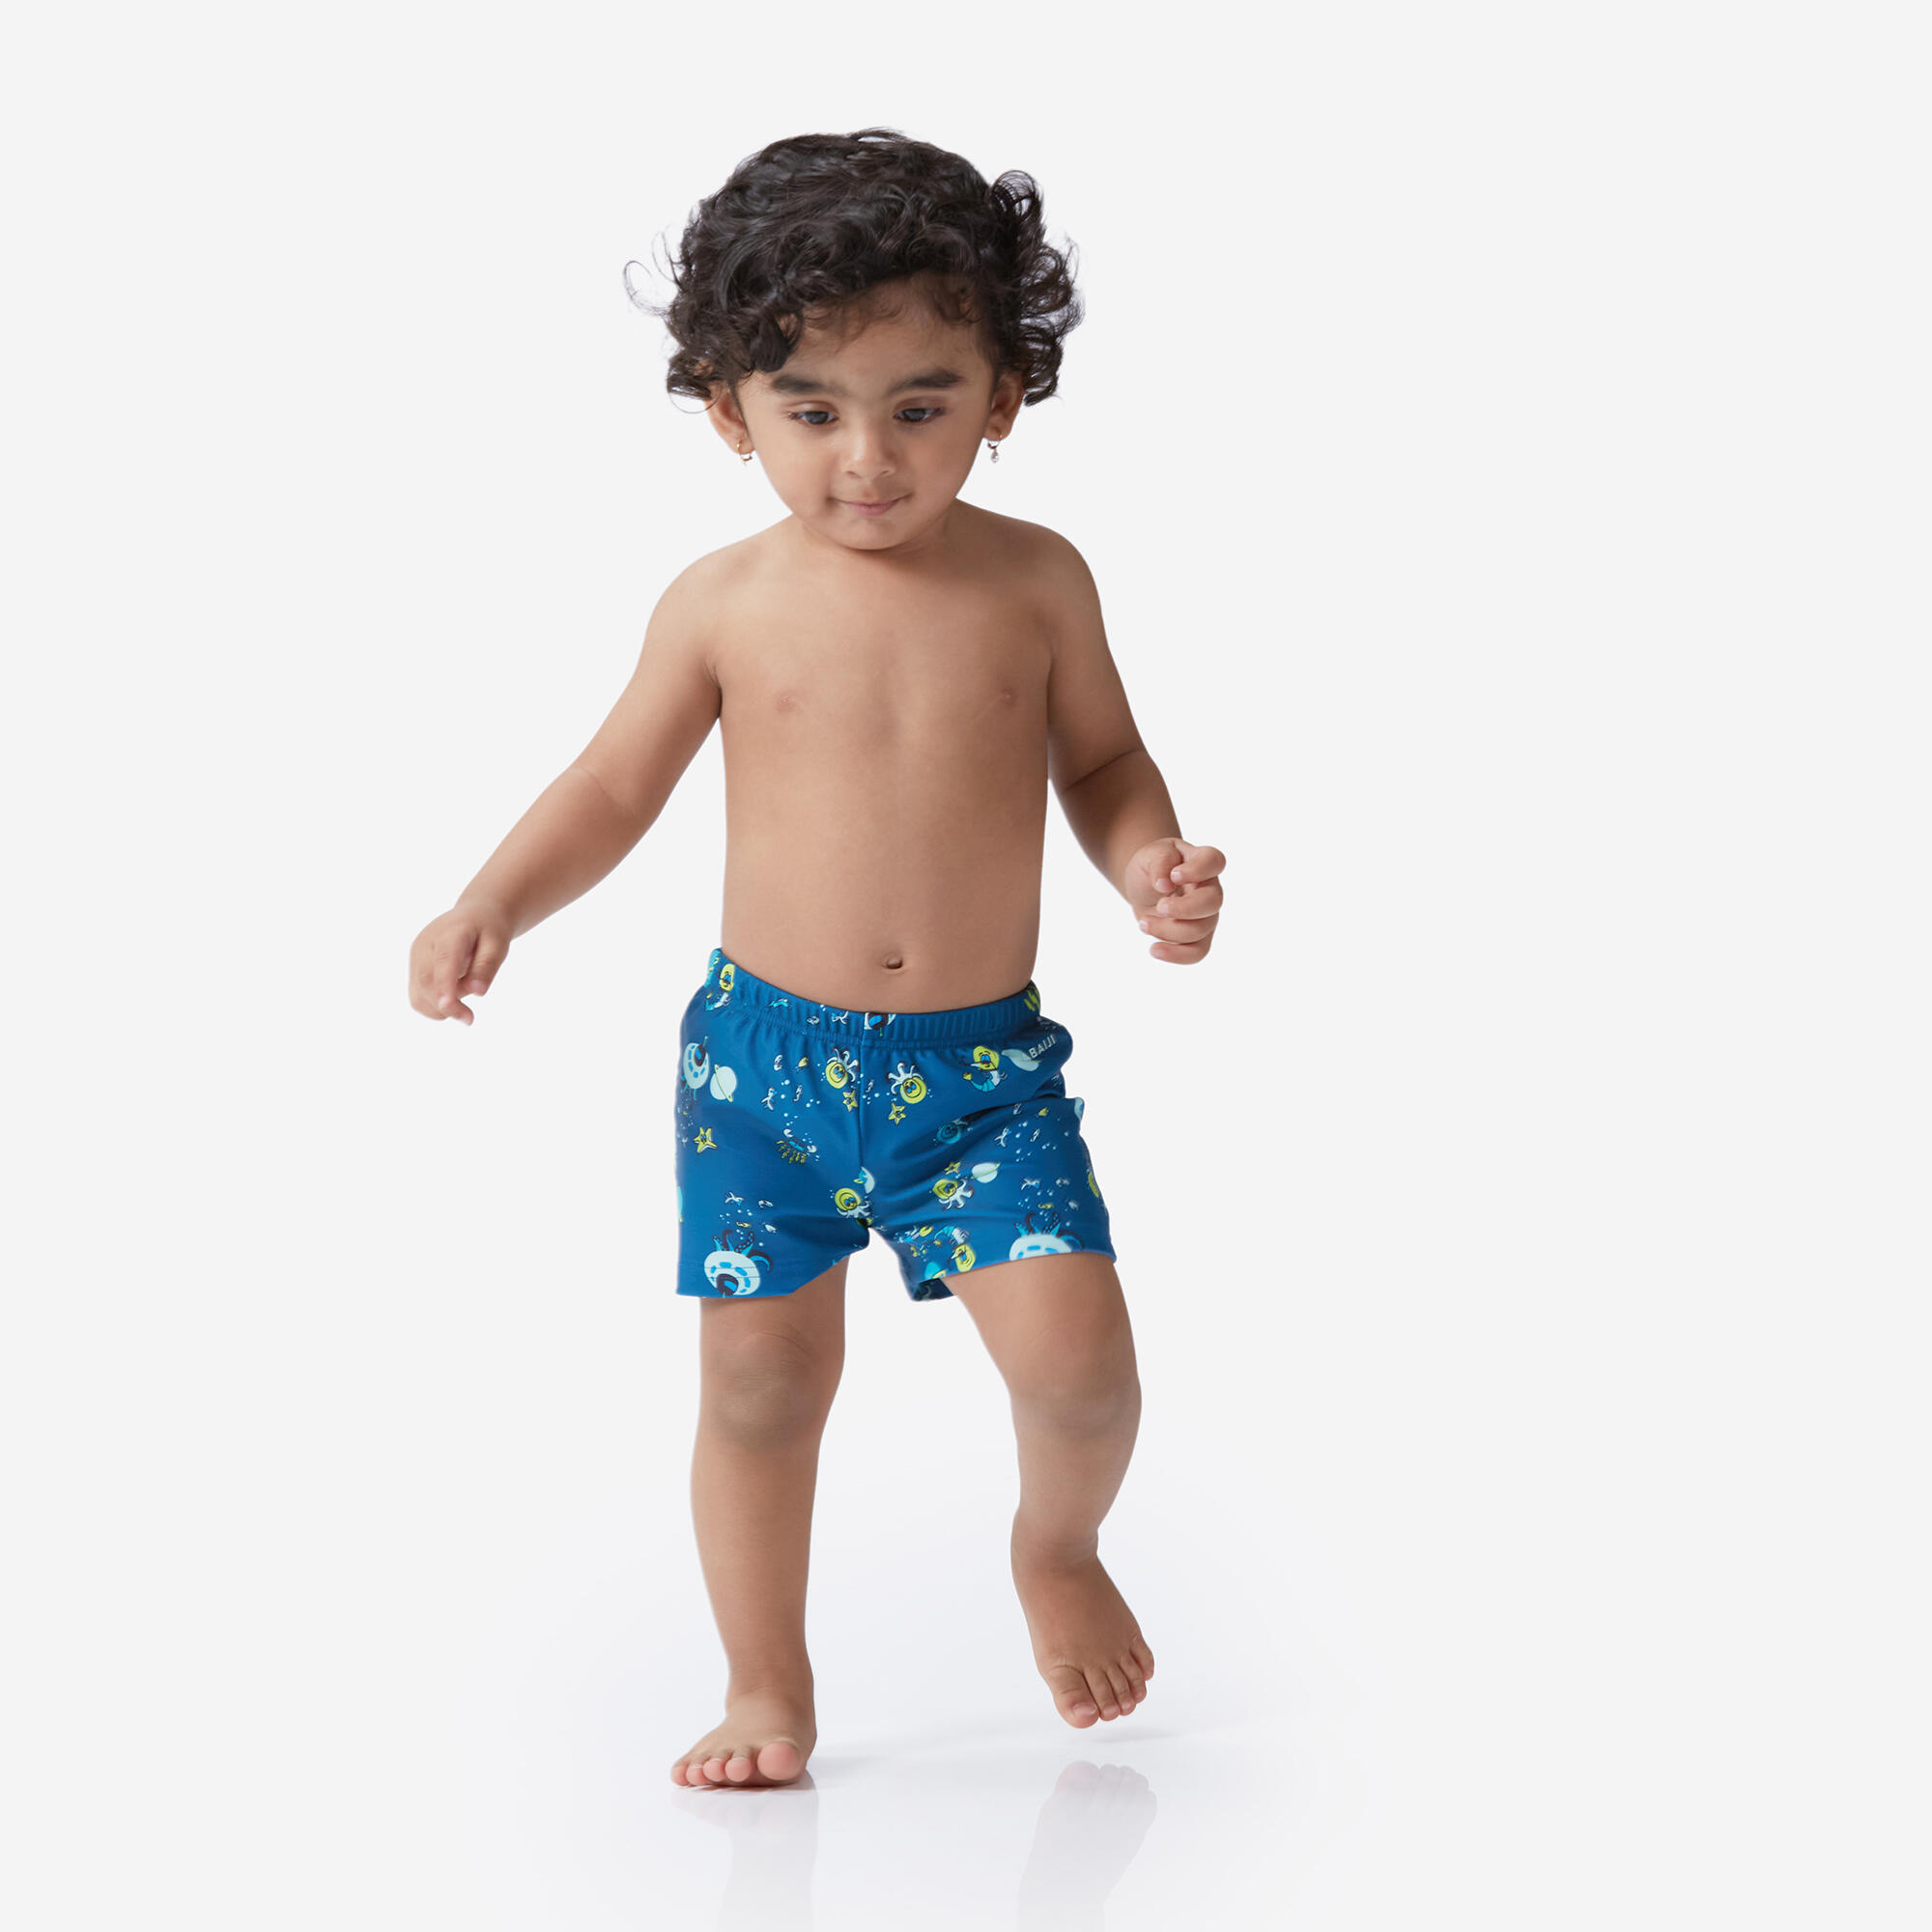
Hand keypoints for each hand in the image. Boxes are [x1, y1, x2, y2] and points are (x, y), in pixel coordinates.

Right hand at [409, 903, 512, 1024]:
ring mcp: (416, 956)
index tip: (448, 1006)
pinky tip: (453, 1003)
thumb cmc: (489, 930)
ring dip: (439, 1009)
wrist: (475, 916)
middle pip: (427, 981)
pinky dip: (433, 1007)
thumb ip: (486, 967)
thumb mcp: (498, 945)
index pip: (443, 961)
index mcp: (450, 932)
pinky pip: (417, 996)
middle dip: (446, 1006)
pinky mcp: (414, 968)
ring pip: (418, 994)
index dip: (444, 985)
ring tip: (465, 1006)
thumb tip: (477, 992)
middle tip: (470, 1019)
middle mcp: (425, 943)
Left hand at [1127, 837, 1225, 963]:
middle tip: (1159, 906)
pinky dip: (1176, 955)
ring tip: (1143, 923)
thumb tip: (1165, 884)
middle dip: (1184, 908)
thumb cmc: (1154, 866)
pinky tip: (1154, 949)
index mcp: (1202, 861)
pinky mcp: (1198, 937)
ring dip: (1168, 930)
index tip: (1174, 876)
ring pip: (1199, 930)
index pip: (1214, 861)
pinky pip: (1197, 952)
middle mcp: (1210, 889)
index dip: (1198, 870)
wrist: (1146, 886)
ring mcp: (1207, 915)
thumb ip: (1160, 862)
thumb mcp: (1150, 855)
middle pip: (1213, 902)